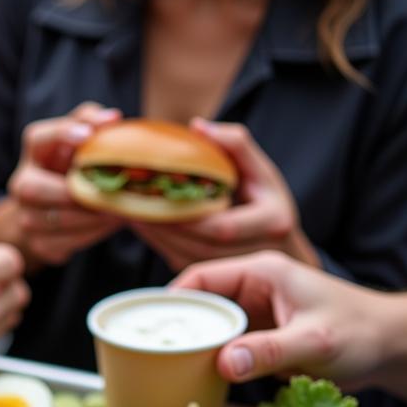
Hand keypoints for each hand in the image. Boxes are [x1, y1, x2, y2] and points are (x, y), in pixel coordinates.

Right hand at [2, 103, 123, 265]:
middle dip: (73, 192)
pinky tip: (109, 225)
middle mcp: (22, 184)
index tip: (87, 135)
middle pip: (33, 188)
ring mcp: (26, 216)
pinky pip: (62, 243)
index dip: (61, 134)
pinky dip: (90, 235)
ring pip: (53, 219)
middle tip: (109, 192)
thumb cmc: (73, 166)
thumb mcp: (80, 140)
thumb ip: (92, 121)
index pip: (38, 138)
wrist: (54, 210)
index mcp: (35, 152)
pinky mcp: (39, 244)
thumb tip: (112, 118)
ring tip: (119, 210)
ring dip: (89, 217)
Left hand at [131, 119, 318, 271]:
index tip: (157, 197)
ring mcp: (232, 270)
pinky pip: (180, 262)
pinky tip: (141, 225)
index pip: (222, 227)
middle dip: (162, 227)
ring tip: (128, 212)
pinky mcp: (212, 280)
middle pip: (198, 246)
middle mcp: (255, 253)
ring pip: (185, 258)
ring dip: (154, 237)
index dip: (187, 217)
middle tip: (130, 205)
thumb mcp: (261, 170)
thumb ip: (235, 144)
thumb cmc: (267, 202)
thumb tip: (197, 126)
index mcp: (272, 223)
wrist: (277, 247)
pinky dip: (158, 244)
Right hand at [173, 251, 392, 389]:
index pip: (201, 277)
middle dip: (176, 326)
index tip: (149, 326)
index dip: (171, 299)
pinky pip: (223, 346)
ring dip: (191, 345)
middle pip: (198, 303)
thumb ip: (268, 351)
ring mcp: (255, 315)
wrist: (391, 347)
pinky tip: (193, 377)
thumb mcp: (314, 341)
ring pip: (208, 327)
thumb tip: (222, 363)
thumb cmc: (361, 332)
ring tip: (164, 367)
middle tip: (152, 353)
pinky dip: (208, 359)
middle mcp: (252, 289)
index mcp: (262, 272)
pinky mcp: (259, 338)